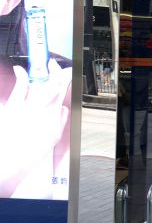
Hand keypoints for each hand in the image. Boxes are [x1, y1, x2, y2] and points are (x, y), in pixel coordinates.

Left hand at [0, 61, 70, 196]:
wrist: (14, 157)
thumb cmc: (33, 149)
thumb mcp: (55, 136)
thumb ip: (61, 120)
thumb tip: (63, 110)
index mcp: (54, 113)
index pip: (63, 89)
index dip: (66, 77)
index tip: (67, 72)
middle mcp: (43, 106)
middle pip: (53, 82)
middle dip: (55, 71)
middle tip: (53, 65)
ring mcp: (28, 104)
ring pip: (39, 82)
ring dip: (42, 72)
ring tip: (43, 65)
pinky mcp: (14, 105)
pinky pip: (20, 86)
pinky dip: (21, 76)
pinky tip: (20, 70)